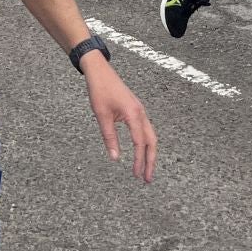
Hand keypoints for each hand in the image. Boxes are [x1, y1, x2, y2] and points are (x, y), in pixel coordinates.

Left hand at [83, 62, 158, 182]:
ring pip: (150, 135)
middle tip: (147, 179)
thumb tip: (115, 158)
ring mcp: (140, 110)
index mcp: (133, 113)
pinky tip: (141, 152)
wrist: (100, 71)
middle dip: (150, 161)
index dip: (139, 160)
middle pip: (151, 141)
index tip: (136, 175)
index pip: (139, 142)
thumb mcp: (102, 115)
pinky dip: (146, 143)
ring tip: (146, 170)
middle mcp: (140, 112)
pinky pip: (145, 129)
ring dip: (149, 153)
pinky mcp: (136, 109)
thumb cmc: (100, 90)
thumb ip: (109, 137)